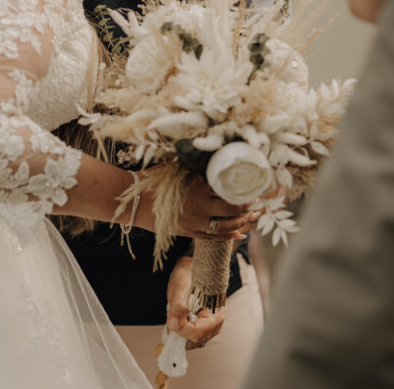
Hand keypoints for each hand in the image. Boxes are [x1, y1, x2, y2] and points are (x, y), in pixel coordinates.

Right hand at [137, 177, 253, 240]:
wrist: (134, 201)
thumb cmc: (154, 180)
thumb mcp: (177, 168)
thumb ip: (197, 166)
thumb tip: (215, 155)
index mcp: (198, 188)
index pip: (230, 192)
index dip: (245, 192)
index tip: (255, 187)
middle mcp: (200, 208)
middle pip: (233, 211)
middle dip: (248, 208)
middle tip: (258, 203)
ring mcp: (195, 223)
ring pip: (226, 226)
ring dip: (242, 222)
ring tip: (253, 217)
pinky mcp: (189, 233)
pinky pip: (213, 238)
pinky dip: (228, 236)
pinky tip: (240, 234)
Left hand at [166, 255, 225, 349]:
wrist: (191, 271)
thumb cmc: (188, 277)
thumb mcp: (180, 289)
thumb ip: (178, 308)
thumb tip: (173, 325)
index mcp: (215, 315)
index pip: (196, 334)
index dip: (181, 329)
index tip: (171, 319)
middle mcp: (216, 324)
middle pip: (195, 340)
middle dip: (180, 332)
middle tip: (173, 317)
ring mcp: (211, 327)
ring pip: (192, 340)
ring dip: (181, 331)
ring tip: (178, 315)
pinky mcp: (204, 328)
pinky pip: (191, 336)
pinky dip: (182, 330)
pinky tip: (180, 318)